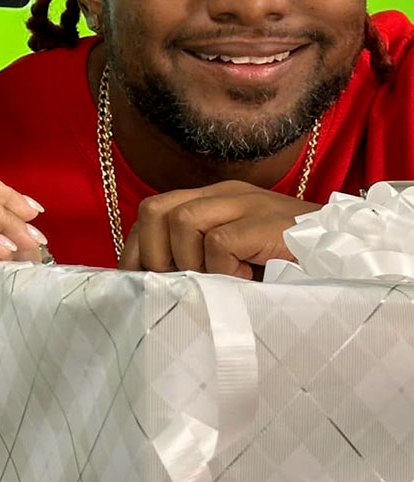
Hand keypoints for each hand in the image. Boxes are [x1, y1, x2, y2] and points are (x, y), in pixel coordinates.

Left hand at [118, 180, 321, 278]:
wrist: (345, 254)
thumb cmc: (285, 267)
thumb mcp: (234, 261)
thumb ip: (198, 260)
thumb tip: (153, 286)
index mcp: (213, 201)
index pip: (153, 212)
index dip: (137, 248)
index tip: (138, 282)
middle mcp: (225, 194)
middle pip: (156, 208)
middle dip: (152, 253)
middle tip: (173, 286)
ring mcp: (246, 203)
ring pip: (182, 221)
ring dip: (189, 262)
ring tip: (217, 282)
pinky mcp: (264, 222)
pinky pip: (219, 242)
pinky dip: (222, 269)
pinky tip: (244, 280)